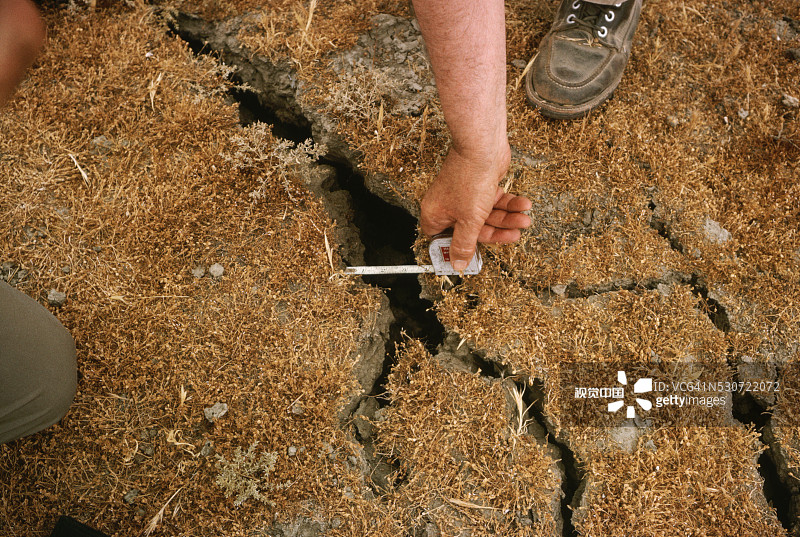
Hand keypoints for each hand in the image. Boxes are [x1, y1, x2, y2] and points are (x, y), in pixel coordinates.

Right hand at [419, 143, 531, 270]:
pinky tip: (523, 205)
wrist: (483, 146)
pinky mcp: (481, 187)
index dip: (459, 249)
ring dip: (508, 219)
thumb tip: (457, 265)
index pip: (444, 240)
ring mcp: (466, 196)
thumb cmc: (469, 179)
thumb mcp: (468, 220)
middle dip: (496, 232)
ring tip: (524, 220)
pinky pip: (496, 202)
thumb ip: (464, 244)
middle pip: (472, 230)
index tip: (474, 257)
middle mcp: (449, 206)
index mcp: (436, 214)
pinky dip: (509, 205)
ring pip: (488, 216)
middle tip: (514, 236)